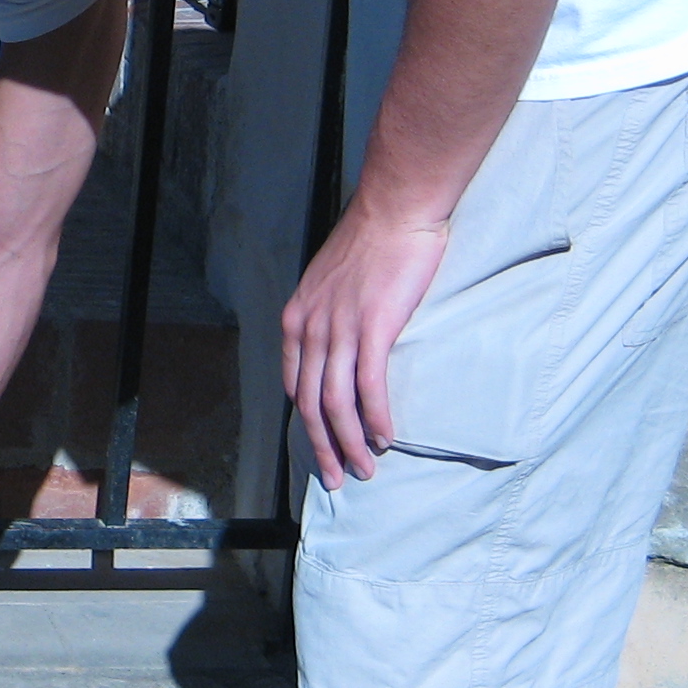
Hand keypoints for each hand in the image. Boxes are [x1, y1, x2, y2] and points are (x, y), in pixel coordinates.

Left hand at [281, 201, 449, 489]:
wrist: (395, 208)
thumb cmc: (372, 240)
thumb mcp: (331, 280)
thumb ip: (330, 313)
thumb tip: (343, 341)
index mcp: (297, 319)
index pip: (292, 384)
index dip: (305, 421)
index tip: (320, 444)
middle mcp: (311, 328)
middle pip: (308, 404)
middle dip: (322, 447)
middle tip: (336, 479)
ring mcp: (340, 330)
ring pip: (335, 404)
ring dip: (349, 443)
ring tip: (365, 469)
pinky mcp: (373, 329)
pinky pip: (368, 387)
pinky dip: (376, 418)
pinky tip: (385, 438)